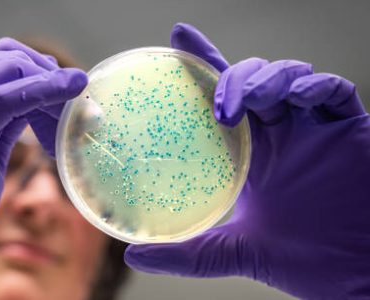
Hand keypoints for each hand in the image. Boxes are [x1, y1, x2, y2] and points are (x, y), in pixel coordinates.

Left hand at [124, 23, 369, 298]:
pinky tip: (298, 96)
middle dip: (233, 76)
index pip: (222, 98)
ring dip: (267, 78)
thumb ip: (191, 254)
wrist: (356, 274)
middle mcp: (281, 132)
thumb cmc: (302, 259)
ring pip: (290, 78)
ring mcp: (315, 128)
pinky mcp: (351, 130)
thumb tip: (134, 256)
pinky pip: (336, 92)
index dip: (204, 64)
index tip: (177, 39)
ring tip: (248, 100)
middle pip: (253, 80)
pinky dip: (316, 86)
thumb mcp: (237, 253)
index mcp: (251, 151)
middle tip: (216, 101)